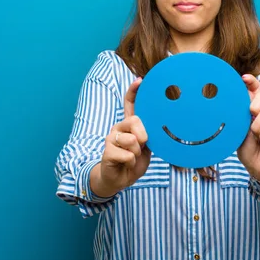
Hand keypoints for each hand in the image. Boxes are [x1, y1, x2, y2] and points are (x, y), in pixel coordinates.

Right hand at [92, 78, 151, 196]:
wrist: (119, 179)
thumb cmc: (134, 161)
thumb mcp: (146, 147)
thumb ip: (148, 135)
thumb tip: (153, 127)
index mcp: (129, 125)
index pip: (129, 103)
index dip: (134, 91)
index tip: (140, 80)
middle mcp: (118, 127)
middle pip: (135, 121)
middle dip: (143, 137)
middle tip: (141, 148)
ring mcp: (111, 138)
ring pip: (132, 140)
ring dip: (137, 153)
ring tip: (132, 157)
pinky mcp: (107, 151)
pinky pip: (127, 154)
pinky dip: (131, 162)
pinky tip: (125, 164)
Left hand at [237, 74, 259, 183]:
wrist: (257, 169)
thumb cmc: (248, 149)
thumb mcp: (240, 130)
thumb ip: (241, 117)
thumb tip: (235, 101)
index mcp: (258, 111)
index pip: (258, 91)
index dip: (252, 82)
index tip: (244, 78)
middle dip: (254, 104)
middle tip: (250, 117)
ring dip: (257, 127)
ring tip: (256, 137)